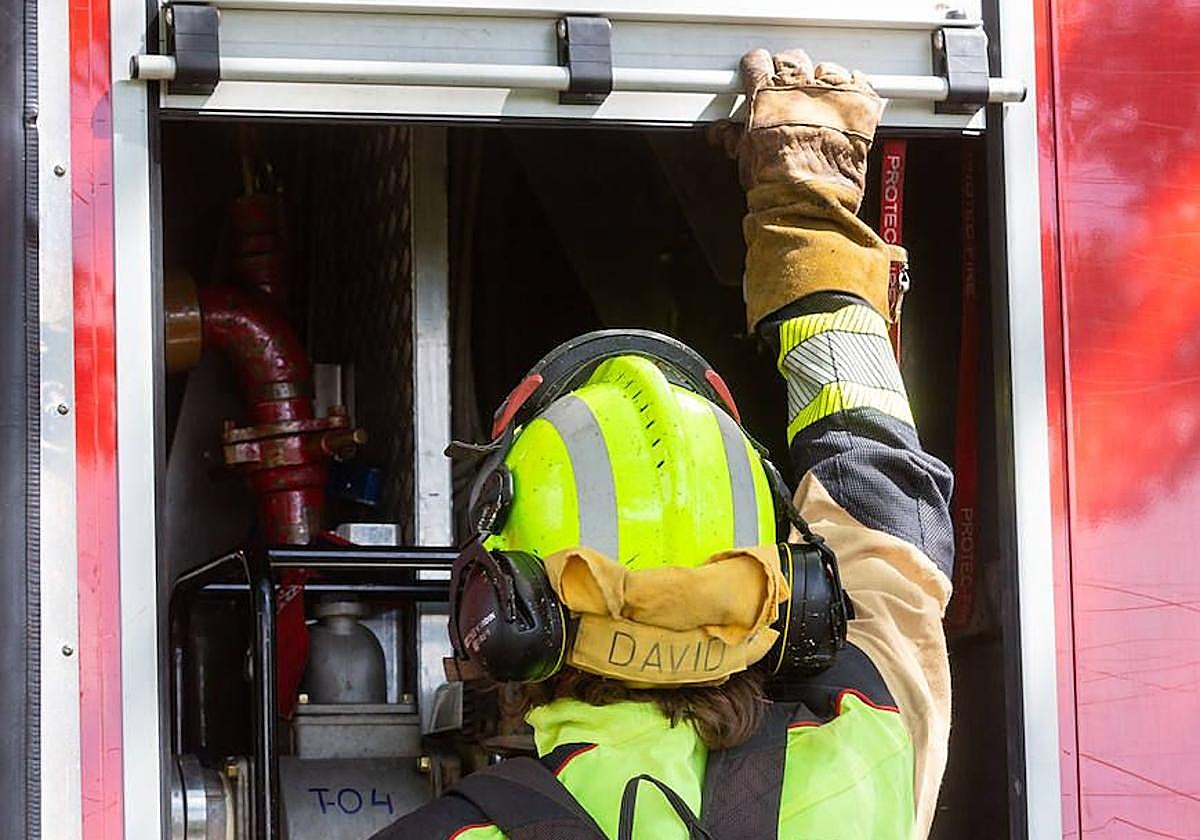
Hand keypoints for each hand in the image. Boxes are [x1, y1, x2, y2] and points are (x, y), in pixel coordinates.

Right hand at [714, 49, 884, 211]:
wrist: (807, 202)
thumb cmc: (777, 187)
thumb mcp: (746, 159)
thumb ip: (735, 137)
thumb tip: (724, 133)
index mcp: (765, 98)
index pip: (758, 62)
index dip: (757, 67)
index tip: (758, 72)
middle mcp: (798, 90)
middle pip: (792, 59)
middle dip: (788, 70)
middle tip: (788, 88)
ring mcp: (831, 96)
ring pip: (826, 68)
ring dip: (821, 80)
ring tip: (819, 97)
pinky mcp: (858, 106)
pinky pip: (861, 80)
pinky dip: (855, 85)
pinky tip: (848, 96)